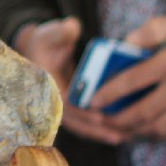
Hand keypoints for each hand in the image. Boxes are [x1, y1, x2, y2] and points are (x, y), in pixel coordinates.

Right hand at [13, 17, 125, 144]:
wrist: (38, 51)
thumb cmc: (46, 42)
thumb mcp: (50, 34)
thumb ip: (61, 31)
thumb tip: (73, 27)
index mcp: (47, 86)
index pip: (64, 105)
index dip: (82, 113)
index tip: (100, 117)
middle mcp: (54, 101)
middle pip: (76, 123)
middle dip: (98, 130)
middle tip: (120, 135)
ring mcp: (63, 107)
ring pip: (83, 127)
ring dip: (103, 134)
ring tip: (127, 138)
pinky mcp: (73, 109)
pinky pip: (87, 124)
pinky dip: (102, 130)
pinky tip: (123, 133)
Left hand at [95, 10, 165, 142]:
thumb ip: (152, 31)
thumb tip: (127, 42)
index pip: (132, 81)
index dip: (108, 92)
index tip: (92, 100)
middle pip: (143, 112)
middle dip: (118, 120)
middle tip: (102, 121)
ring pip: (162, 126)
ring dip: (138, 131)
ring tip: (122, 129)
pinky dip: (164, 135)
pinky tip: (152, 131)